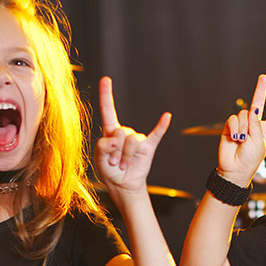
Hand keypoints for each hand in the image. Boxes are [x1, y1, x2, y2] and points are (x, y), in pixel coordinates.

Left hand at [94, 76, 170, 193]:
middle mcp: (125, 132)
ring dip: (126, 156)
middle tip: (114, 163)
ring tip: (123, 165)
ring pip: (133, 141)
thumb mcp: (98, 159)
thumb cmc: (109, 171)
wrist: (122, 185)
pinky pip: (156, 134)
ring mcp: (138, 139)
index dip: (106, 94)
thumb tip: (115, 140)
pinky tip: (166, 117)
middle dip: (116, 150)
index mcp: (110, 131)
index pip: (108, 109)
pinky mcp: (149, 146)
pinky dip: (161, 125)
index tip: (105, 79)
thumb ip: (102, 146)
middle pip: (121, 132)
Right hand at [217, 74, 265, 185]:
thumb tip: (253, 109)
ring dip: (243, 127)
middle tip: (263, 77)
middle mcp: (254, 125)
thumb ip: (256, 124)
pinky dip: (234, 128)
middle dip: (261, 90)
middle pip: (258, 103)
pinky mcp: (230, 127)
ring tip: (242, 140)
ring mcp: (242, 125)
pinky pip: (233, 119)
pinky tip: (235, 138)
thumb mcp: (259, 142)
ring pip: (244, 114)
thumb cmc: (250, 160)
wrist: (234, 169)